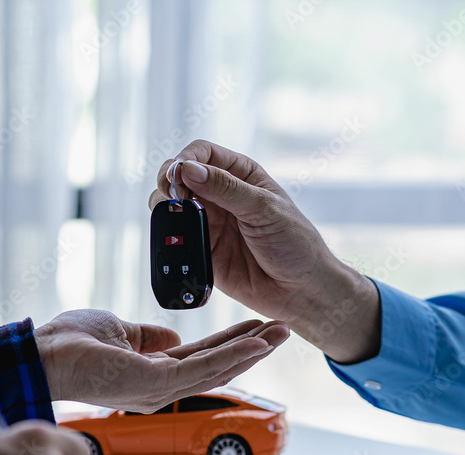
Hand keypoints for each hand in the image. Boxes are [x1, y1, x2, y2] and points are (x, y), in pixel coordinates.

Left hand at [34, 309, 289, 412]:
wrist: (43, 353)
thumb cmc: (70, 344)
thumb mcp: (120, 331)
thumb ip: (149, 337)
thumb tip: (172, 337)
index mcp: (154, 375)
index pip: (204, 359)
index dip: (233, 342)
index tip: (259, 326)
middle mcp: (161, 389)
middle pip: (218, 366)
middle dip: (253, 347)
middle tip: (285, 328)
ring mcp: (159, 390)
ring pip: (217, 369)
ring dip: (252, 350)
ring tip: (281, 332)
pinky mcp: (154, 384)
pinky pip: (203, 369)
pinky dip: (233, 355)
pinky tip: (256, 343)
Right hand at [148, 141, 380, 363]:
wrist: (301, 290)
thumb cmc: (295, 244)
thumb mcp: (264, 209)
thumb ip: (227, 189)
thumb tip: (189, 170)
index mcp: (241, 175)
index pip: (203, 152)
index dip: (186, 159)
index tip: (179, 174)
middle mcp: (222, 195)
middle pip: (181, 176)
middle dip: (169, 181)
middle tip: (172, 195)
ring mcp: (210, 222)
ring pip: (172, 205)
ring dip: (164, 206)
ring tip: (172, 215)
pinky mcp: (203, 250)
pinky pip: (176, 238)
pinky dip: (167, 234)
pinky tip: (174, 238)